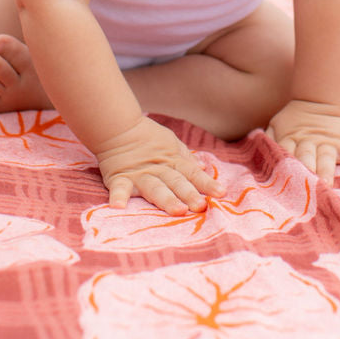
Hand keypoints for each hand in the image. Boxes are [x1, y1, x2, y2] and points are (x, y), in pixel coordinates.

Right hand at [94, 115, 218, 215]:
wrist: (118, 127)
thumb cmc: (146, 137)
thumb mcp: (171, 143)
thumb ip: (187, 157)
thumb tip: (204, 168)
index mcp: (173, 162)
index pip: (193, 174)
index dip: (206, 183)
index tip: (221, 193)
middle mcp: (159, 170)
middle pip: (176, 182)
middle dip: (189, 194)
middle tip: (200, 206)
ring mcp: (139, 175)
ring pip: (155, 187)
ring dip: (166, 199)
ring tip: (177, 211)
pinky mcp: (119, 178)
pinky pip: (119, 188)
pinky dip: (118, 196)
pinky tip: (118, 207)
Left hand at [265, 99, 339, 185]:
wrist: (317, 101)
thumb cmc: (292, 121)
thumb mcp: (275, 124)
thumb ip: (268, 138)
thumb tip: (258, 152)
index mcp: (290, 138)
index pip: (285, 152)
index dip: (283, 165)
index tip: (280, 182)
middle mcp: (310, 142)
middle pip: (306, 156)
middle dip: (305, 170)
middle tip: (304, 187)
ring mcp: (328, 143)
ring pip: (327, 158)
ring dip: (328, 171)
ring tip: (329, 185)